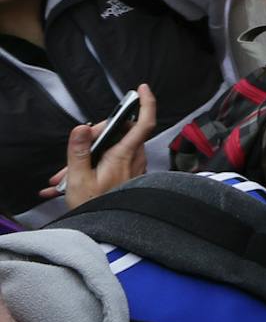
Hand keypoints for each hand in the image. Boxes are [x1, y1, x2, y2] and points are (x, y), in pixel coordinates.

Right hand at [44, 85, 155, 208]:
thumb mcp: (79, 180)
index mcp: (125, 155)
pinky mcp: (128, 177)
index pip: (144, 122)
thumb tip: (81, 127)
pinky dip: (93, 167)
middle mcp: (134, 159)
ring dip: (89, 157)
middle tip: (72, 155)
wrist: (108, 233)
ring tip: (63, 176)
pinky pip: (112, 163)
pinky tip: (69, 182)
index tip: (142, 89)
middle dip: (95, 138)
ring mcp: (133, 168)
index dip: (146, 103)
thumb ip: (79, 152)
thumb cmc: (95, 208)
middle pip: (120, 133)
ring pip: (113, 150)